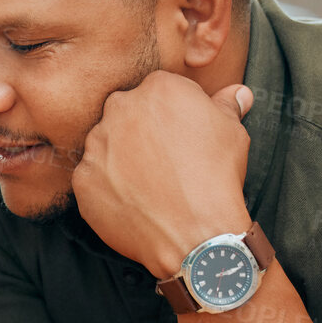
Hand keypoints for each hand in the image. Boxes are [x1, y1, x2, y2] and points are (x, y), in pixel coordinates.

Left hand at [70, 70, 254, 277]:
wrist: (195, 234)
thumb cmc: (217, 179)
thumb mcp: (233, 134)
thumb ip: (226, 106)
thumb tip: (237, 93)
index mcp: (159, 88)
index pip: (158, 92)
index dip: (170, 116)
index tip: (180, 137)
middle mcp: (121, 109)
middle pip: (126, 112)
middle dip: (140, 131)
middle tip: (162, 161)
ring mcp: (97, 144)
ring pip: (105, 144)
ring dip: (120, 158)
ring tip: (147, 184)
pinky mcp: (83, 178)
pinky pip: (92, 177)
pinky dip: (107, 187)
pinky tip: (132, 201)